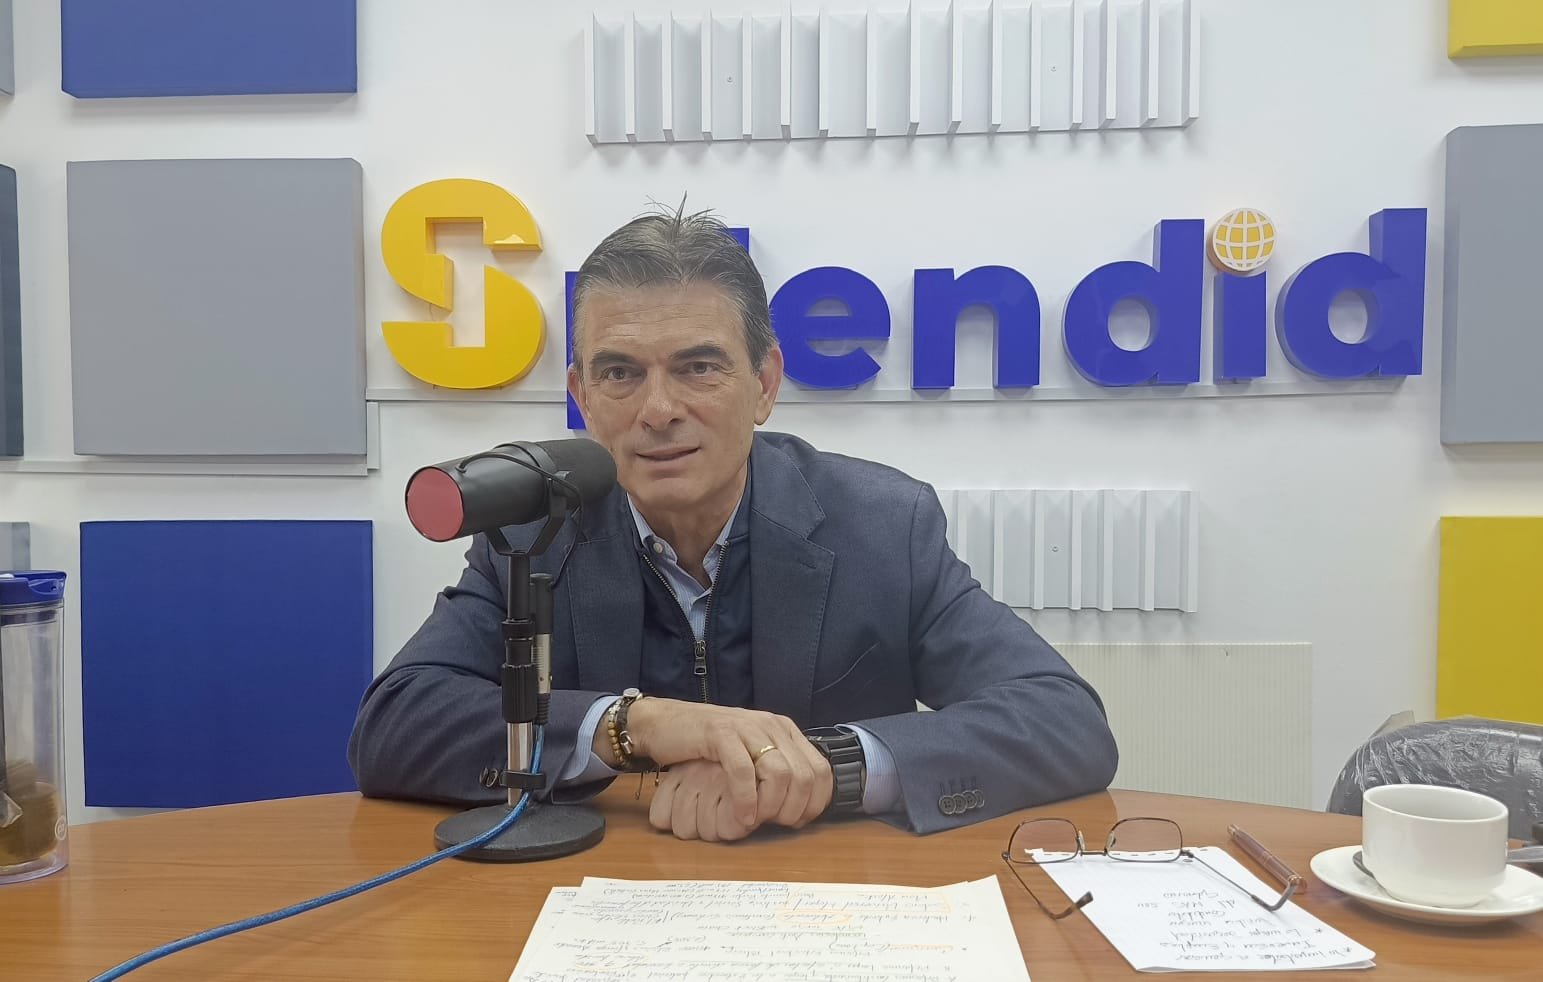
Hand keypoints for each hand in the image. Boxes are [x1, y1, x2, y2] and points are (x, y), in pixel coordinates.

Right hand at [627, 700, 833, 827]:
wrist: (664, 724)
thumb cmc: (706, 748)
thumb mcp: (750, 756)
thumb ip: (773, 772)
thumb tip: (798, 807)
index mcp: (784, 731)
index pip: (821, 771)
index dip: (816, 803)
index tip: (798, 822)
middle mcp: (771, 727)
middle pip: (805, 776)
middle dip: (794, 809)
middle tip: (775, 825)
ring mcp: (747, 728)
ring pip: (779, 773)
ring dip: (772, 806)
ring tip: (757, 822)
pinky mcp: (720, 734)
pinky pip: (743, 771)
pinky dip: (746, 799)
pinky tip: (741, 815)